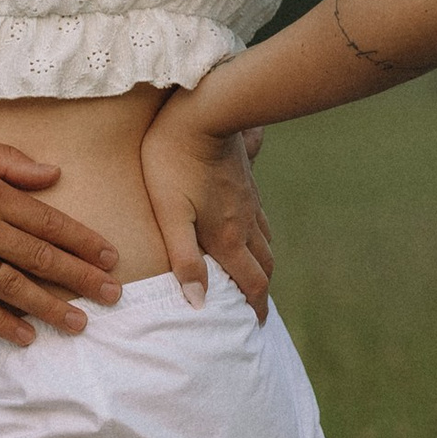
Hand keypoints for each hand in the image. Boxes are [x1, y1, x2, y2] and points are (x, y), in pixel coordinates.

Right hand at [0, 123, 120, 346]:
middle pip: (40, 257)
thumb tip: (52, 175)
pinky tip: (23, 336)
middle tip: (113, 294)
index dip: (82, 241)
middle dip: (81, 277)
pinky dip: (0, 322)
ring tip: (79, 323)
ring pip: (12, 287)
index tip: (109, 256)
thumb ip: (8, 162)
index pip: (48, 221)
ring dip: (50, 307)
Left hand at [136, 98, 274, 317]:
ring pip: (265, 241)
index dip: (254, 307)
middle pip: (263, 265)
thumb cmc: (174, 161)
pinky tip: (251, 231)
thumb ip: (185, 258)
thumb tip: (199, 302)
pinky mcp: (246, 181)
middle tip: (257, 308)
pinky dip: (261, 236)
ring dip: (263, 264)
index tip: (256, 326)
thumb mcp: (171, 214)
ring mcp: (249, 200)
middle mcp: (245, 223)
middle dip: (262, 290)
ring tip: (256, 276)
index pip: (250, 282)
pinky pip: (260, 217)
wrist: (204, 111)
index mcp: (227, 237)